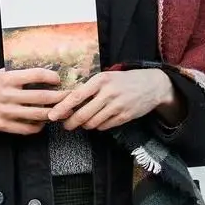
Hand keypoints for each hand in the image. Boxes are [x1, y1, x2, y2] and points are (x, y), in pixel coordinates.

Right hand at [0, 67, 62, 134]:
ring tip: (63, 111)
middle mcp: (7, 95)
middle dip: (60, 97)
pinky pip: (26, 129)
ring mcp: (5, 112)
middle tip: (72, 96)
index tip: (59, 79)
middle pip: (41, 97)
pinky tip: (43, 122)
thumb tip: (39, 72)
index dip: (51, 77)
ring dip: (53, 113)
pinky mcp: (3, 126)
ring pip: (37, 114)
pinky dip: (38, 126)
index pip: (35, 75)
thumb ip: (15, 74)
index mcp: (6, 79)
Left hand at [51, 66, 178, 131]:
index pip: (76, 96)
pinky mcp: (125, 116)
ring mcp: (117, 106)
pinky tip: (99, 121)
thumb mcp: (107, 77)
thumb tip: (68, 101)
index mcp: (100, 80)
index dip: (62, 108)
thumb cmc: (124, 81)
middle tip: (66, 125)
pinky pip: (104, 126)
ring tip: (84, 122)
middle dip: (71, 122)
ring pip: (92, 123)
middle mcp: (108, 93)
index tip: (52, 116)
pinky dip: (99, 126)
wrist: (152, 85)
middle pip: (82, 114)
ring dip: (85, 125)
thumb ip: (89, 88)